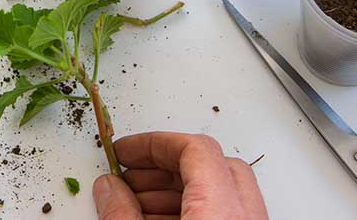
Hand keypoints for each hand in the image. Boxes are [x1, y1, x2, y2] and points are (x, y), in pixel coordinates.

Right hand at [93, 132, 267, 218]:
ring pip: (220, 193)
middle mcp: (247, 218)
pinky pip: (225, 215)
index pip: (195, 149)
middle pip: (212, 166)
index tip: (126, 151)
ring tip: (135, 205)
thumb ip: (122, 213)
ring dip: (175, 191)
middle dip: (164, 166)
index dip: (155, 143)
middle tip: (129, 174)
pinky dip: (193, 210)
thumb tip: (109, 188)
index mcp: (223, 211)